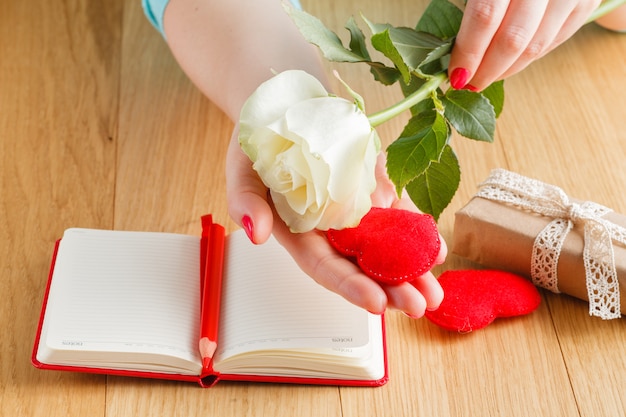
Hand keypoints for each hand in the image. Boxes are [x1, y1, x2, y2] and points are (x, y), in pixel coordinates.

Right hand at [226, 127, 445, 317]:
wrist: (285, 106)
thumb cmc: (259, 141)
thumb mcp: (241, 167)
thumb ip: (244, 200)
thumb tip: (255, 233)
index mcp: (297, 233)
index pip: (323, 266)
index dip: (348, 285)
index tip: (376, 302)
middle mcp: (328, 229)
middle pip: (360, 265)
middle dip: (390, 287)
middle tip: (419, 304)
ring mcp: (354, 211)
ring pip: (385, 247)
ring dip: (411, 270)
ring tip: (434, 291)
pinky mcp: (373, 191)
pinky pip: (397, 215)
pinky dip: (416, 232)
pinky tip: (435, 249)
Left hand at [448, 0, 600, 90]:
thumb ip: (472, 6)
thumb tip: (449, 49)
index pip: (485, 17)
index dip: (469, 52)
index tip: (455, 75)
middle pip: (513, 38)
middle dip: (487, 69)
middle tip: (469, 83)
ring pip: (536, 45)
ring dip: (508, 69)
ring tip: (487, 76)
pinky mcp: (587, 0)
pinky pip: (556, 40)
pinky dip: (530, 57)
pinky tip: (511, 63)